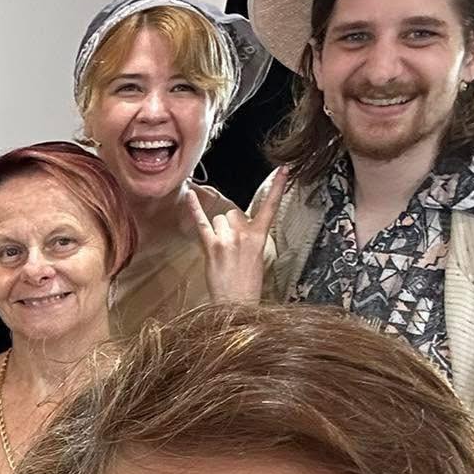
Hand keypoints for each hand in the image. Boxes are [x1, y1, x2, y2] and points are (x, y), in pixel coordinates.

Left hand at [186, 169, 286, 305]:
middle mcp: (245, 234)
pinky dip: (194, 208)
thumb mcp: (258, 257)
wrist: (236, 303)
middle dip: (230, 226)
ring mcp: (228, 239)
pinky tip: (190, 194)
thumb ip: (249, 237)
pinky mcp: (212, 246)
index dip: (278, 187)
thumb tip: (237, 226)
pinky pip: (202, 222)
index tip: (283, 170)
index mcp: (260, 237)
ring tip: (221, 251)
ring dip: (217, 230)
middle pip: (233, 214)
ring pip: (218, 219)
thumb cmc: (247, 284)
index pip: (270, 207)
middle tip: (231, 248)